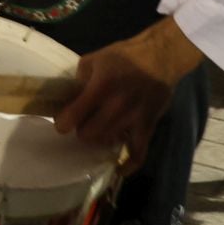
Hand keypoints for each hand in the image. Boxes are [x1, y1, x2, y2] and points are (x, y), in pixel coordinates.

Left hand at [54, 17, 203, 172]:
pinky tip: (119, 169)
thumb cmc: (126, 55)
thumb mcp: (94, 59)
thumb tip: (70, 98)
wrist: (161, 57)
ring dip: (99, 138)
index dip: (62, 123)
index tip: (62, 122)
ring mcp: (132, 120)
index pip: (72, 117)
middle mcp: (115, 108)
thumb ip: (79, 79)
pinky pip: (138, 153)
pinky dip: (128, 165)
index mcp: (100, 88)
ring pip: (106, 142)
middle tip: (84, 122)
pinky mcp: (147, 127)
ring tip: (100, 129)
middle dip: (81, 130)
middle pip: (87, 134)